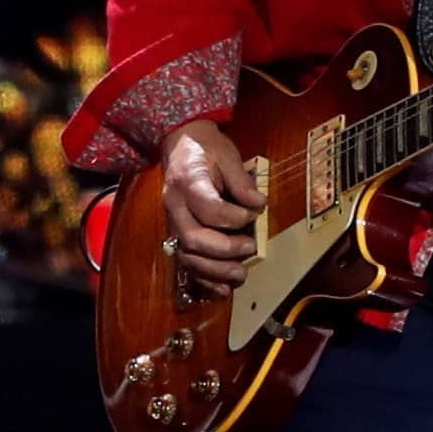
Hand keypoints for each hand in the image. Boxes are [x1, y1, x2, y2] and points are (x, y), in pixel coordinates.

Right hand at [159, 119, 264, 294]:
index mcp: (187, 182)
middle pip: (194, 238)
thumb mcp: (227, 155)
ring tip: (240, 273)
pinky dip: (204, 279)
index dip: (235, 216)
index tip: (254, 213)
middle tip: (251, 247)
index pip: (208, 208)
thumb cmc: (206, 148)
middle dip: (225, 249)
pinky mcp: (177, 232)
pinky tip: (224, 288)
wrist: (181, 143)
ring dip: (214, 270)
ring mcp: (173, 222)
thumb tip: (259, 205)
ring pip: (187, 255)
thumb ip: (242, 181)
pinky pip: (186, 262)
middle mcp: (175, 205)